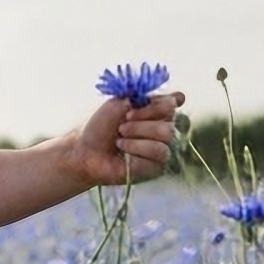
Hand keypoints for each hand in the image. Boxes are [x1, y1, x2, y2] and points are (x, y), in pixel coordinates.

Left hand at [65, 89, 185, 189]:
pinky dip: (137, 150)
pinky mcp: (158, 167)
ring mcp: (163, 148)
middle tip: (121, 127)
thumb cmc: (101, 129)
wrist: (86, 153)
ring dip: (138, 136)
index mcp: (156, 112)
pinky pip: (158, 154)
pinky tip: (124, 153)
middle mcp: (164, 129)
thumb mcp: (117, 105)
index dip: (159, 104)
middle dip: (142, 121)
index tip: (139, 107)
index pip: (173, 102)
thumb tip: (177, 96)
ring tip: (120, 140)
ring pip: (166, 136)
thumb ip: (143, 97)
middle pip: (170, 119)